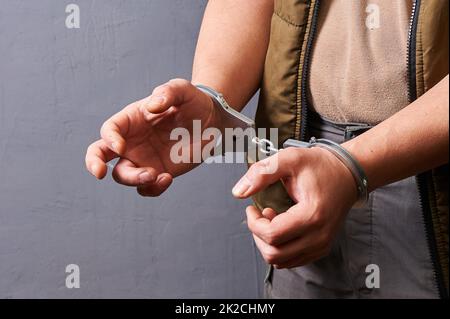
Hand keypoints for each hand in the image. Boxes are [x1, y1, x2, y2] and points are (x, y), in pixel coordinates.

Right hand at [85, 79, 217, 195]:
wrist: (210, 121)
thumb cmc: (191, 101)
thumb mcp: (182, 89)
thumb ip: (167, 92)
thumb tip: (153, 105)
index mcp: (131, 120)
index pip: (109, 130)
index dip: (109, 139)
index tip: (121, 147)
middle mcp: (131, 141)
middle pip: (100, 154)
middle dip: (94, 163)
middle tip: (99, 173)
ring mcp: (142, 159)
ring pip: (123, 176)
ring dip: (135, 179)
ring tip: (155, 174)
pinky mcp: (157, 173)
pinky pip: (146, 188)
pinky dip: (153, 189)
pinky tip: (167, 178)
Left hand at [232, 147, 357, 267]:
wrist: (347, 174)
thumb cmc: (320, 166)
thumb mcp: (288, 159)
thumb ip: (262, 173)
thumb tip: (238, 192)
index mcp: (312, 215)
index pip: (272, 236)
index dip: (254, 224)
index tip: (252, 208)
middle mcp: (319, 236)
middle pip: (274, 254)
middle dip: (258, 235)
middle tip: (261, 215)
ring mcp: (322, 245)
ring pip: (281, 261)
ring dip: (268, 243)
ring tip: (272, 220)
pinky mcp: (321, 248)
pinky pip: (291, 260)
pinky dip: (279, 247)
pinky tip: (281, 226)